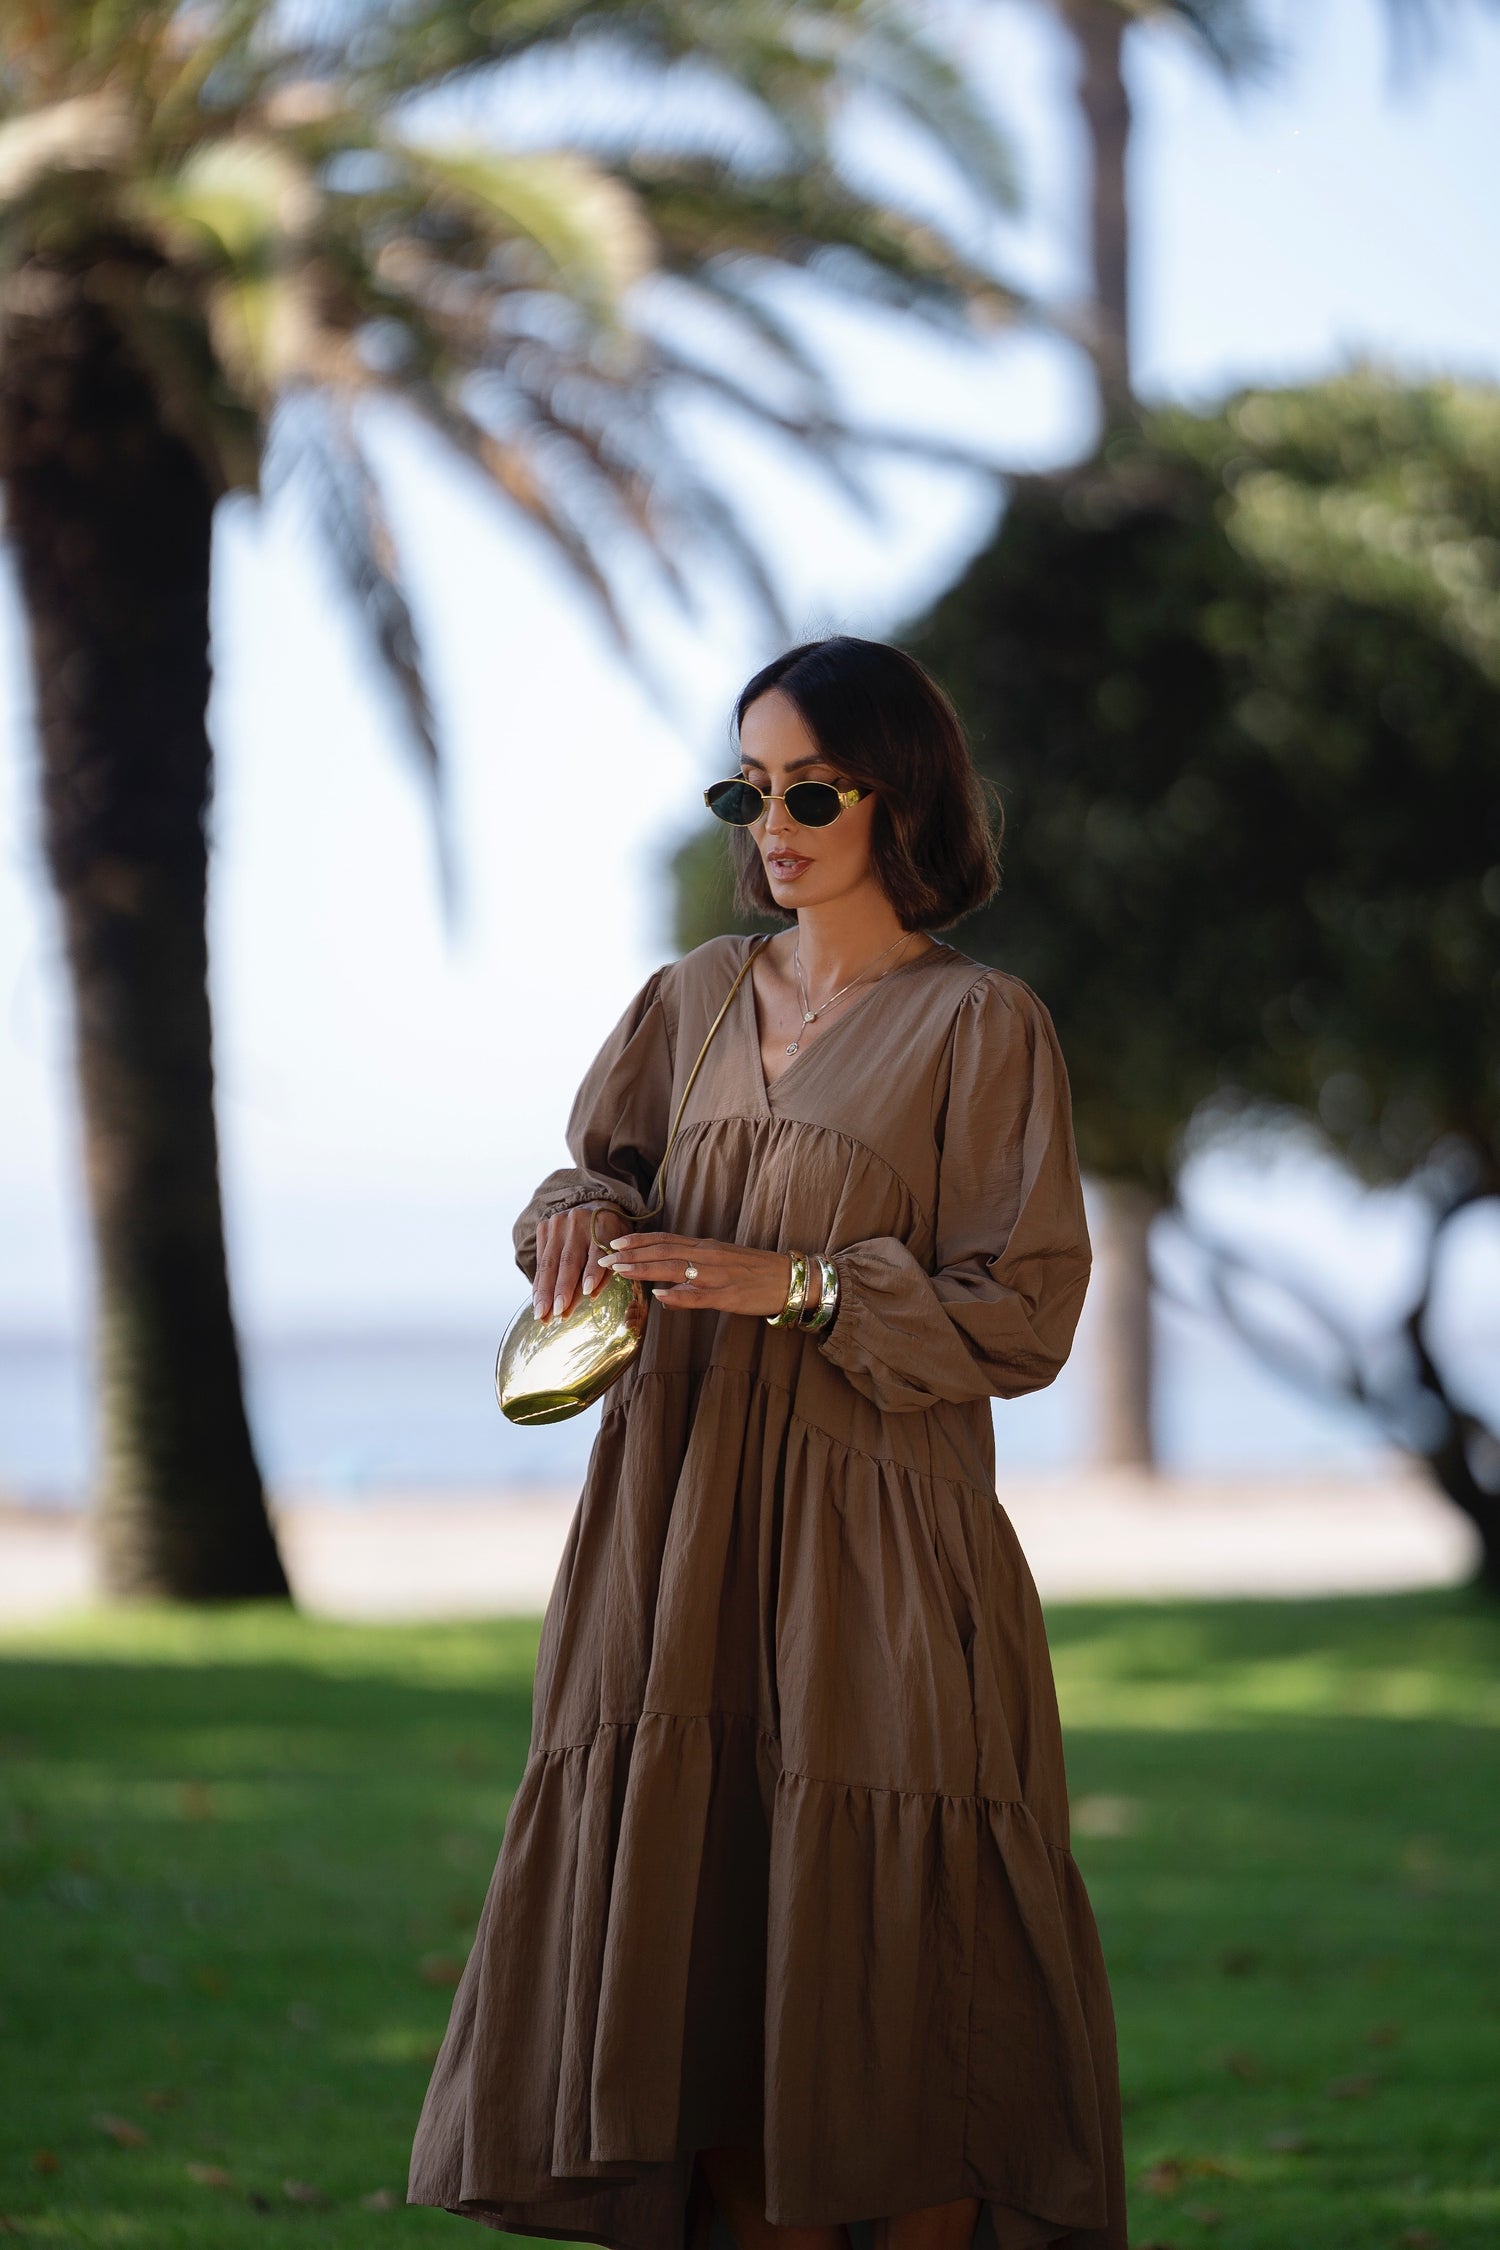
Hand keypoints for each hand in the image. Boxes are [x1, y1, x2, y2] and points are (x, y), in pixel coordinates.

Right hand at [533, 1202, 628, 1321]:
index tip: (587, 1291)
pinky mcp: (544, 1227)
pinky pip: (540, 1260)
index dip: (592, 1271)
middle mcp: (578, 1221)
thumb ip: (607, 1270)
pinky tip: (537, 1300)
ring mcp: (558, 1223)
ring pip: (550, 1262)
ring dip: (545, 1291)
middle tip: (557, 1313)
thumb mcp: (618, 1247)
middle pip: (569, 1259)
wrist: (592, 1205)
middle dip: (562, 1289)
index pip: (597, 1251)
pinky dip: (539, 1283)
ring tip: (541, 1314)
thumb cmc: (610, 1234)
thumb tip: (590, 1295)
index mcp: (602, 1224)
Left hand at [597, 1230, 813, 1318]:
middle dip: (631, 1254)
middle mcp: (708, 1256)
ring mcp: (717, 1275)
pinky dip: (678, 1295)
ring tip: (620, 1270)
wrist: (790, 1279)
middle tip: (603, 1258)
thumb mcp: (722, 1266)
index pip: (665, 1240)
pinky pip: (699, 1296)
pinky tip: (659, 1295)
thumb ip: (692, 1276)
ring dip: (644, 1268)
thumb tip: (663, 1292)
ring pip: (674, 1268)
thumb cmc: (756, 1273)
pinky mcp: (729, 1295)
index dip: (638, 1241)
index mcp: (706, 1248)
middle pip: (662, 1251)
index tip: (614, 1243)